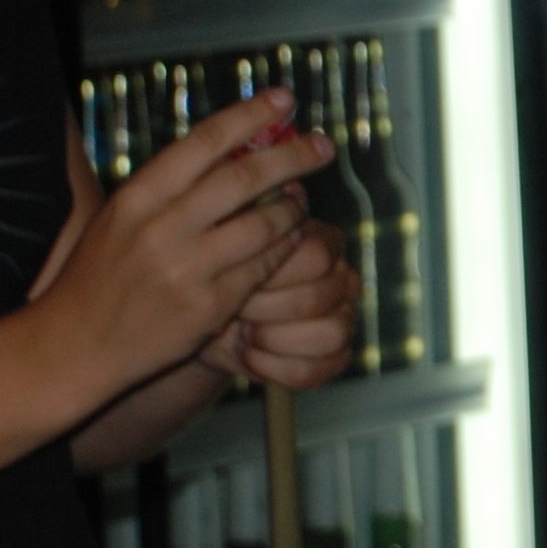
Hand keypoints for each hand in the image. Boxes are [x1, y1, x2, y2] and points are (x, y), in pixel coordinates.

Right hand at [34, 90, 337, 399]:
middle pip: (245, 177)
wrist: (74, 345)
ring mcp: (189, 268)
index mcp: (137, 197)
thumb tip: (237, 143)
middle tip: (324, 145)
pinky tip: (291, 239)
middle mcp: (162, 228)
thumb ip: (170, 185)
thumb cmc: (100, 274)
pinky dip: (284, 248)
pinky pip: (265, 266)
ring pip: (265, 223)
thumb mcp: (121, 217)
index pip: (204, 141)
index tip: (285, 99)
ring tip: (301, 199)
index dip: (250, 115)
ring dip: (293, 208)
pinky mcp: (211, 305)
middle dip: (293, 156)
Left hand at [202, 220, 361, 391]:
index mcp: (322, 243)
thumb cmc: (211, 273)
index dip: (272, 270)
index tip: (232, 271)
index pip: (314, 254)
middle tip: (235, 306)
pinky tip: (247, 354)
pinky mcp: (333, 357)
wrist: (204, 323)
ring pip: (330, 333)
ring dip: (274, 337)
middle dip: (267, 305)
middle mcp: (341, 278)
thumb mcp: (220, 238)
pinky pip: (317, 369)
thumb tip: (267, 178)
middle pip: (321, 294)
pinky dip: (274, 367)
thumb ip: (245, 211)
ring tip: (242, 332)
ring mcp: (343, 318)